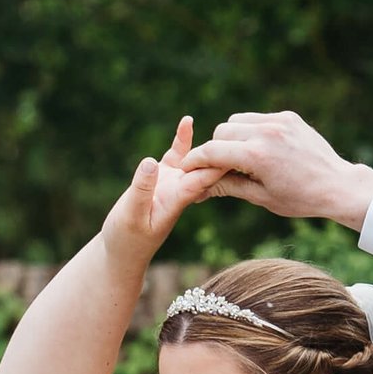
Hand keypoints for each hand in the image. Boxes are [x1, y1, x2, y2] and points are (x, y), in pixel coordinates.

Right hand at [102, 115, 229, 268]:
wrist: (122, 252)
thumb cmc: (126, 240)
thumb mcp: (130, 216)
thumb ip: (141, 190)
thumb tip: (151, 162)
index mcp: (179, 199)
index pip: (205, 178)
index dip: (220, 162)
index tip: (238, 146)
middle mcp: (182, 189)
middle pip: (209, 167)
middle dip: (226, 152)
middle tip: (250, 132)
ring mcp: (174, 181)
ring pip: (197, 158)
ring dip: (211, 144)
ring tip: (228, 126)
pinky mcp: (162, 176)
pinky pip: (177, 154)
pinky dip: (182, 138)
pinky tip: (187, 121)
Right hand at [182, 109, 372, 232]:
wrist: (337, 185)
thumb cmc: (301, 199)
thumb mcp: (262, 197)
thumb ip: (229, 185)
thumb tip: (200, 185)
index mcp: (257, 156)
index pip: (212, 151)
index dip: (195, 160)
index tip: (186, 167)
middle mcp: (266, 132)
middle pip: (221, 132)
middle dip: (216, 149)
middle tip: (219, 167)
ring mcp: (278, 121)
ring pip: (237, 121)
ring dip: (232, 137)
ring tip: (241, 158)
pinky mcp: (288, 117)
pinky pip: (257, 118)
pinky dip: (251, 131)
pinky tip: (260, 149)